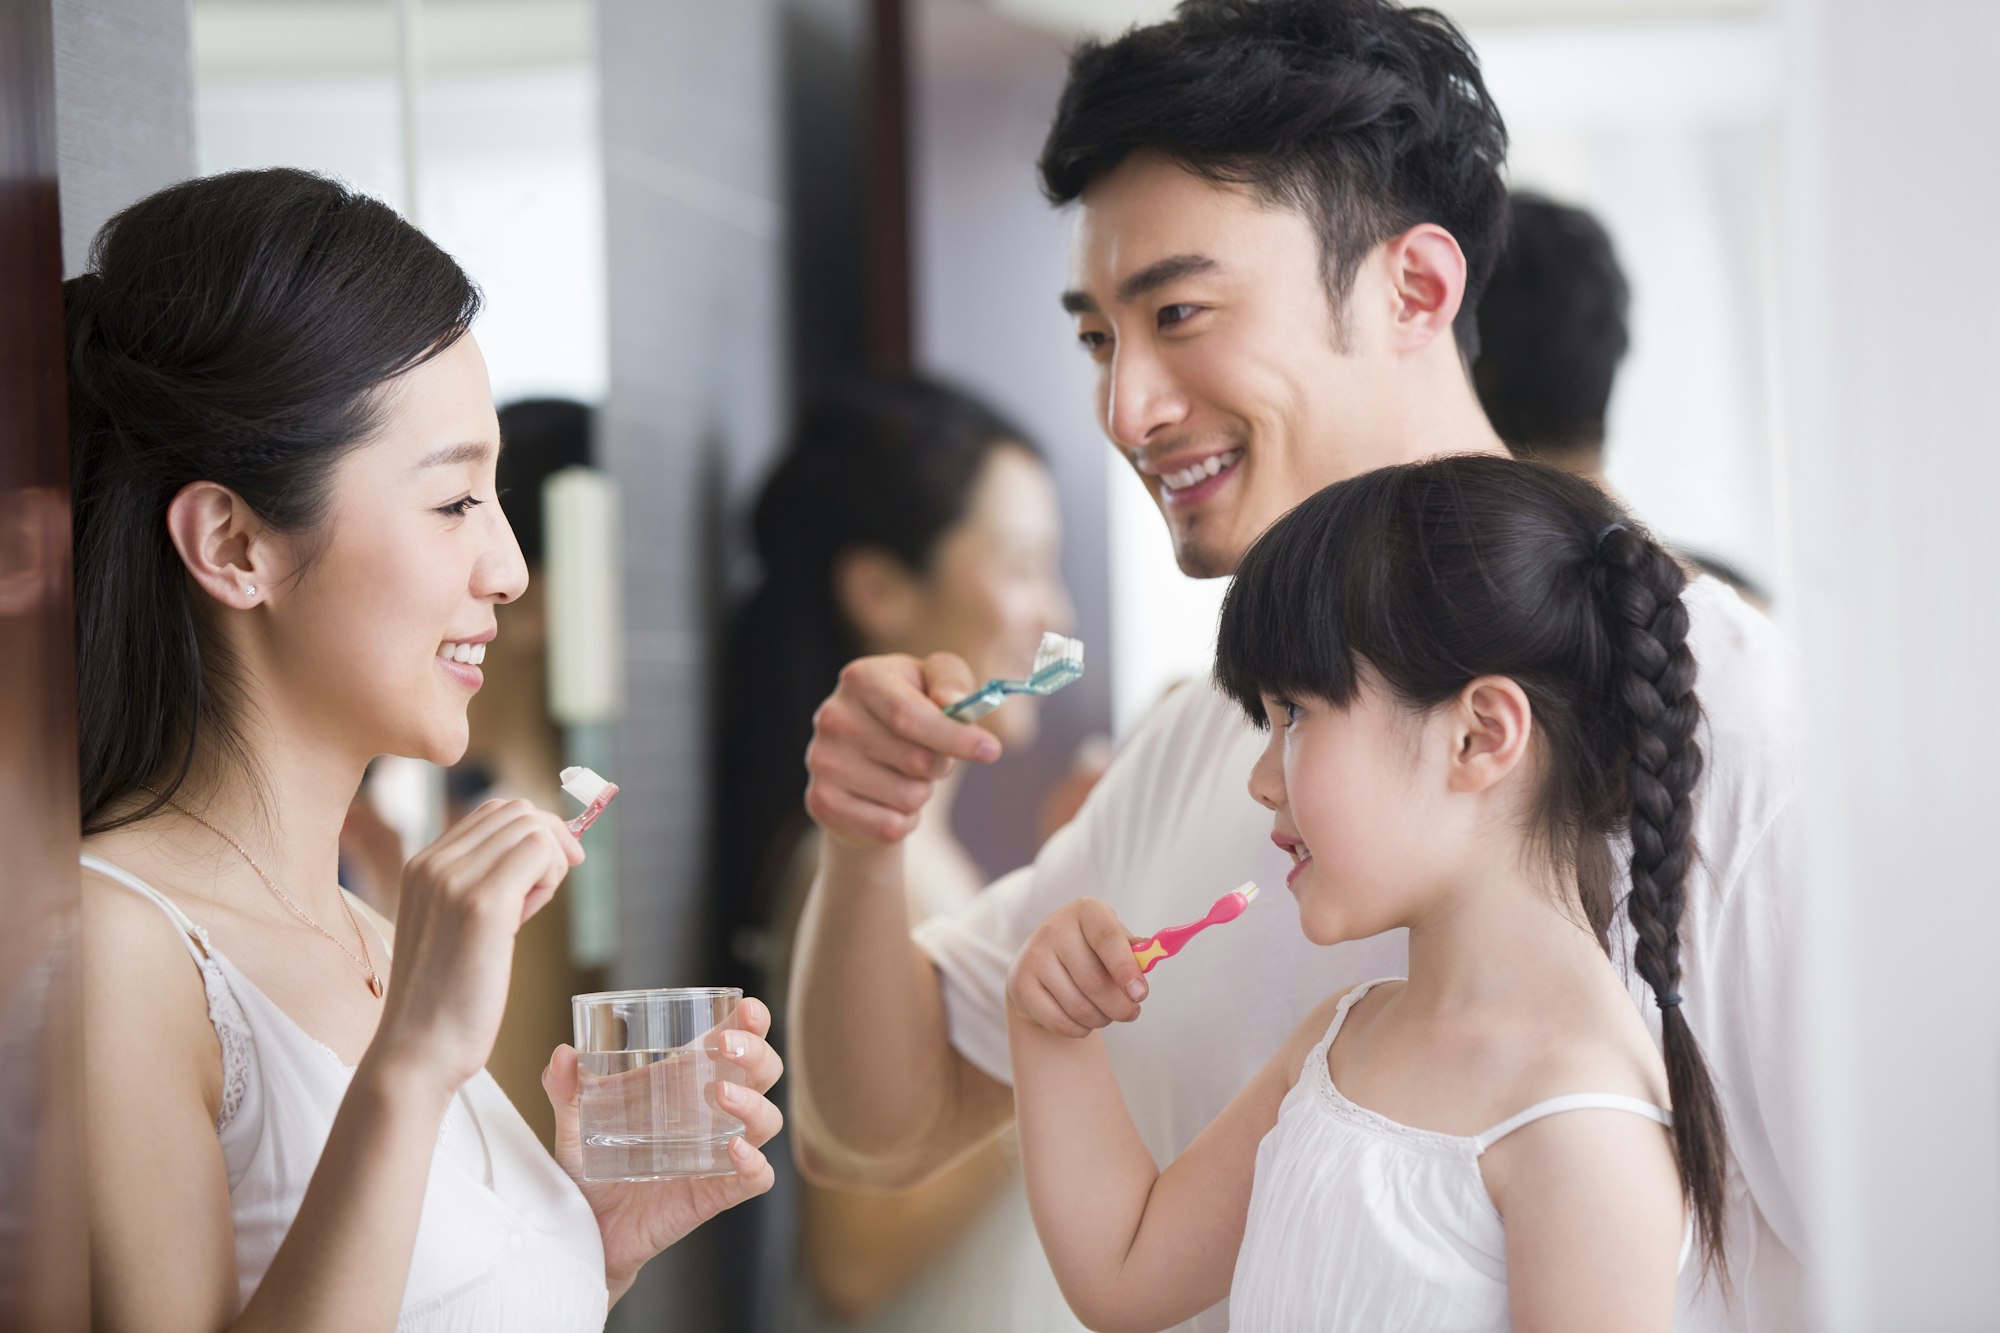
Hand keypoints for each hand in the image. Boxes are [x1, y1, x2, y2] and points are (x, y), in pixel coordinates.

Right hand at [365, 799, 583, 1099]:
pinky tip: (530, 917)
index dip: (532, 833)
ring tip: (530, 910)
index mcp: (420, 866)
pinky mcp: (482, 904)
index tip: (547, 872)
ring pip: (531, 826)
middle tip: (544, 893)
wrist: (416, 1052)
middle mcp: (432, 863)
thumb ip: (480, 888)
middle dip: (548, 844)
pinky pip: (539, 852)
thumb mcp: (453, 928)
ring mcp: (454, 879)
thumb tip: (536, 857)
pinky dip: (551, 876)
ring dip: (550, 863)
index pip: (492, 812)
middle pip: (516, 811)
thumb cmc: (444, 1001)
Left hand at [542, 997, 784, 1303]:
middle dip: (757, 1052)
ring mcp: (719, 1154)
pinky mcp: (716, 1192)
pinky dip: (753, 1162)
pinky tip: (734, 1150)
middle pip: (763, 1073)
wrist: (585, 1230)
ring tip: (723, 1093)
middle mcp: (712, 1114)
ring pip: (767, 1120)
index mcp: (685, 1083)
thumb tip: (563, 1054)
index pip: (734, 1041)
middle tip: (728, 1045)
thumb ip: (564, 1089)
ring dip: (754, 1102)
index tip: (748, 1008)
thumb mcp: (573, 1123)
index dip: (751, 1022)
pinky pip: (756, 1177)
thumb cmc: (589, 1169)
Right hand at [804, 653, 1002, 848]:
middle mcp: (833, 716)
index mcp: (862, 678)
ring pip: (907, 798)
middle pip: (916, 760)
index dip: (955, 737)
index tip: (991, 751)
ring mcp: (821, 760)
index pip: (910, 716)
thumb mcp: (935, 682)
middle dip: (940, 765)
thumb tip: (954, 704)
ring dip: (921, 793)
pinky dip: (904, 821)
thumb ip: (952, 682)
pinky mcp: (821, 801)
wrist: (865, 757)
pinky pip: (888, 828)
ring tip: (904, 776)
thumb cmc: (911, 711)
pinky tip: (888, 801)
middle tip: (930, 757)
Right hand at [1007, 898, 1150, 1037]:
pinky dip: (1079, 1029)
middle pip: (1094, 980)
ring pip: (1079, 1006)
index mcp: (1086, 911)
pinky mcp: (1020, 985)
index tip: (1141, 994)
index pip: (1107, 938)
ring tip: (1106, 1014)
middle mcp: (1054, 928)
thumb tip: (1154, 953)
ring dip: (1101, 1019)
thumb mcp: (1114, 943)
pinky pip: (1060, 1021)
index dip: (1125, 968)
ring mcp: (1033, 956)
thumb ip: (1134, 951)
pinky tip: (1083, 1020)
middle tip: (1131, 1013)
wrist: (1042, 966)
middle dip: (1120, 1006)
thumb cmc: (1090, 952)